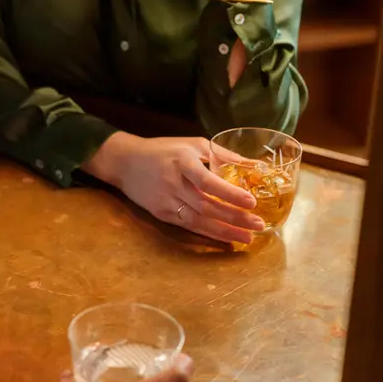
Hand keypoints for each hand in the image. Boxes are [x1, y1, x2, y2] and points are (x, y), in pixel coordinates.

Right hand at [86, 132, 264, 243]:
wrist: (124, 162)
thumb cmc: (162, 150)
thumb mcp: (192, 144)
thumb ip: (221, 155)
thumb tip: (254, 165)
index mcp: (182, 162)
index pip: (208, 181)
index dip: (230, 193)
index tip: (251, 202)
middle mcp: (174, 183)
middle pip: (207, 205)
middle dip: (234, 217)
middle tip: (258, 225)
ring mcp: (165, 201)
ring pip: (198, 220)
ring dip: (224, 231)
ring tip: (247, 237)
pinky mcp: (160, 213)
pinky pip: (187, 226)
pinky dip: (208, 233)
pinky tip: (225, 238)